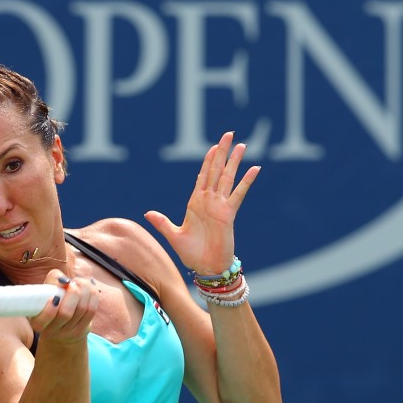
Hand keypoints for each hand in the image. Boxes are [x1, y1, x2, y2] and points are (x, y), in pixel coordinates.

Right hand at [29, 270, 99, 344]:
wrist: (62, 325)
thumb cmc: (52, 301)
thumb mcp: (46, 291)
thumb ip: (52, 281)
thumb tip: (65, 281)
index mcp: (37, 323)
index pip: (41, 322)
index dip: (48, 310)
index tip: (54, 297)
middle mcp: (52, 331)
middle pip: (65, 313)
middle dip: (72, 293)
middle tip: (71, 283)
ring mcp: (69, 333)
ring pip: (82, 309)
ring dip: (84, 290)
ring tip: (79, 282)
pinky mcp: (84, 329)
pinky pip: (92, 309)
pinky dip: (92, 294)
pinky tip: (88, 288)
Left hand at [145, 131, 259, 273]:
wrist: (206, 267)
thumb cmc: (191, 253)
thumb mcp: (173, 236)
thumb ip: (162, 223)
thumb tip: (147, 213)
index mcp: (195, 202)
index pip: (202, 175)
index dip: (208, 160)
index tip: (213, 146)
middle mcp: (209, 201)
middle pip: (216, 170)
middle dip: (222, 152)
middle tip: (229, 134)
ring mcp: (220, 206)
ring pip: (228, 178)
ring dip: (235, 161)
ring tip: (242, 145)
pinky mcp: (229, 214)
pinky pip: (239, 194)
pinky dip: (246, 181)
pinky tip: (255, 168)